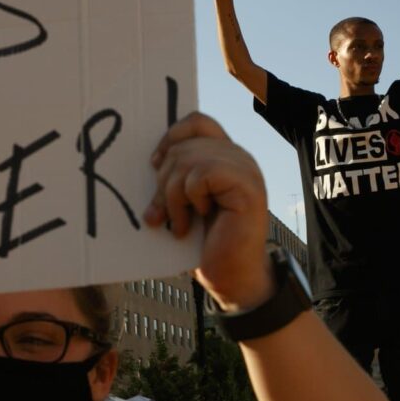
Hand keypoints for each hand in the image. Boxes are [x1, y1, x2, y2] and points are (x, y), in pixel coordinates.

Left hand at [143, 112, 270, 309]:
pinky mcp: (247, 188)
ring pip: (189, 160)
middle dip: (163, 180)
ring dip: (172, 196)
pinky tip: (193, 222)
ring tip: (177, 223)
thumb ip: (177, 176)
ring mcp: (246, 171)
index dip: (170, 137)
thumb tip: (151, 160)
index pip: (196, 122)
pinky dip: (188, 201)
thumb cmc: (206, 243)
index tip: (155, 165)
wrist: (232, 278)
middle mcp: (240, 158)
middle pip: (185, 145)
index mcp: (226, 156)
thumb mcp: (185, 201)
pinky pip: (201, 175)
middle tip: (159, 213)